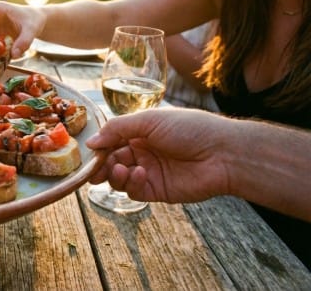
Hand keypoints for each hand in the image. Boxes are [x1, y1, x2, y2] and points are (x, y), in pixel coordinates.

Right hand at [86, 108, 228, 203]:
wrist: (223, 153)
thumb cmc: (190, 128)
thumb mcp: (150, 120)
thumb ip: (117, 129)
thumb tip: (91, 142)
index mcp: (140, 133)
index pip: (111, 141)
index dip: (99, 147)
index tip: (89, 152)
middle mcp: (142, 152)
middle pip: (111, 161)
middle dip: (101, 165)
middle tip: (95, 170)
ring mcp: (149, 172)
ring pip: (118, 178)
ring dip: (114, 175)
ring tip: (120, 171)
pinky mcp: (157, 191)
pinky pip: (134, 191)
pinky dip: (131, 184)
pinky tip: (140, 174)